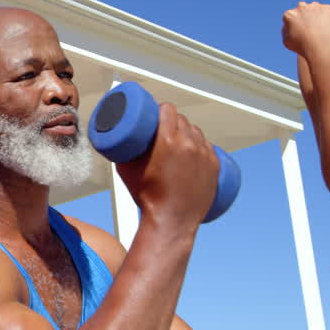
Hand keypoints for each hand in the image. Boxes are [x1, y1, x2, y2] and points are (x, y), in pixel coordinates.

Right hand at [114, 103, 218, 236]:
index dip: (161, 109)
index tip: (157, 114)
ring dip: (188, 132)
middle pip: (182, 120)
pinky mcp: (214, 165)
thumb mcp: (127, 170)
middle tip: (165, 130)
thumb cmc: (146, 196)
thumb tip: (115, 142)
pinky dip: (200, 145)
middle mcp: (188, 143)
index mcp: (167, 140)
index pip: (168, 109)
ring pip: (196, 132)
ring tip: (180, 141)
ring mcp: (204, 154)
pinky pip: (208, 146)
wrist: (171, 220)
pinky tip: (195, 149)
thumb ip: (122, 152)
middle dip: (173, 121)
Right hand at [282, 2, 329, 62]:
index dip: (296, 24)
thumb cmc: (303, 48)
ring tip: (320, 29)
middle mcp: (301, 7)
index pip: (291, 16)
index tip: (301, 31)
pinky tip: (327, 27)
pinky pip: (326, 11)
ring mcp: (315, 6)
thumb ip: (285, 30)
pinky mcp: (327, 8)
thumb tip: (288, 23)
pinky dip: (327, 17)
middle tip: (311, 28)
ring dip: (316, 15)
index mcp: (289, 14)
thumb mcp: (287, 41)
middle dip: (305, 16)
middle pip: (302, 9)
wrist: (321, 50)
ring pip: (315, 8)